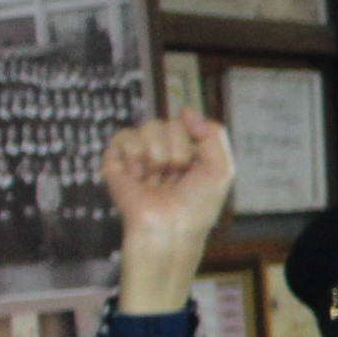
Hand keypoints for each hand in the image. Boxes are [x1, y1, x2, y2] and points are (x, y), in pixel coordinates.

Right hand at [102, 116, 234, 313]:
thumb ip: (213, 133)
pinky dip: (133, 154)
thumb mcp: (221, 168)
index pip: (188, 121)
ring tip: (156, 177)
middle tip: (175, 175)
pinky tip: (138, 173)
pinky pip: (123, 136)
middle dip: (177, 150)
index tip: (194, 165)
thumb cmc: (197, 204)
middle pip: (169, 122)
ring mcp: (139, 155)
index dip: (193, 140)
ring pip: (148, 127)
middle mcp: (163, 150)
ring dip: (157, 154)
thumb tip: (186, 109)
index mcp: (187, 151)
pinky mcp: (116, 162)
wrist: (170, 227)